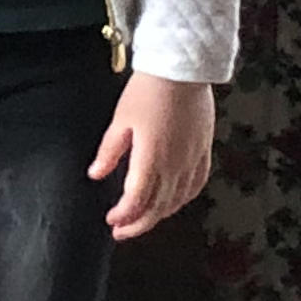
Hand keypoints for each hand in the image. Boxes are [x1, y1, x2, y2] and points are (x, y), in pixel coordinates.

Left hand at [89, 73, 215, 239]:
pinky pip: (196, 184)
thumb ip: (109, 151)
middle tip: (121, 232)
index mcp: (151, 158)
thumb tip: (96, 174)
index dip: (123, 215)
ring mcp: (192, 159)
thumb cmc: (148, 90)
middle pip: (158, 207)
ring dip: (159, 214)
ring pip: (178, 200)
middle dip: (138, 224)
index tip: (111, 220)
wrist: (183, 68)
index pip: (137, 199)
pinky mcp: (204, 150)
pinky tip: (173, 201)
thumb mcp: (121, 120)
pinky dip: (183, 199)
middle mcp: (175, 165)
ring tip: (143, 219)